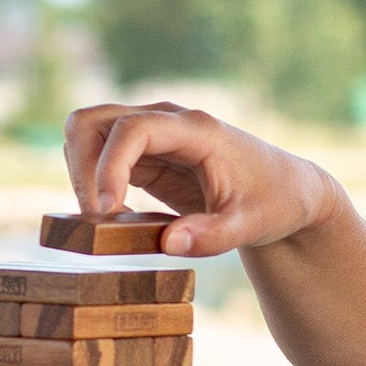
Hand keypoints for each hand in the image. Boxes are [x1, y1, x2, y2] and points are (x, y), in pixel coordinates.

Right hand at [63, 101, 335, 256]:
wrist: (285, 191)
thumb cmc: (272, 204)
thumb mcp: (251, 226)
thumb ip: (212, 236)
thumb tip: (168, 245)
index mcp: (195, 129)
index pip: (133, 129)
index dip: (110, 166)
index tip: (107, 212)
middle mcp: (166, 121)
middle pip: (93, 120)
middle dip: (81, 167)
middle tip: (95, 218)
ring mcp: (151, 134)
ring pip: (87, 132)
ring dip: (79, 173)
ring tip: (100, 219)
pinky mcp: (143, 154)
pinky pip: (98, 155)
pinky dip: (90, 181)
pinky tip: (110, 216)